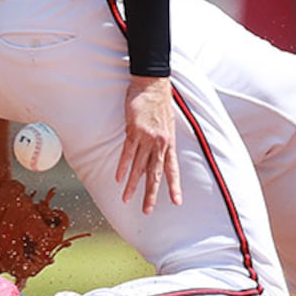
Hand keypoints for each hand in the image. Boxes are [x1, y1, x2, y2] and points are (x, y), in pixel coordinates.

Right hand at [116, 75, 181, 214]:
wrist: (152, 84)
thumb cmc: (159, 102)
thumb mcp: (166, 124)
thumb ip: (161, 142)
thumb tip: (151, 160)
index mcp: (169, 143)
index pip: (173, 169)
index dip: (174, 186)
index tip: (177, 202)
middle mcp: (160, 143)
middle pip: (155, 174)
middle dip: (151, 194)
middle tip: (147, 211)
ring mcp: (147, 138)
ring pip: (139, 167)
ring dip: (132, 184)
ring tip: (127, 199)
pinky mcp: (134, 130)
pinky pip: (127, 152)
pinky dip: (123, 166)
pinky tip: (119, 178)